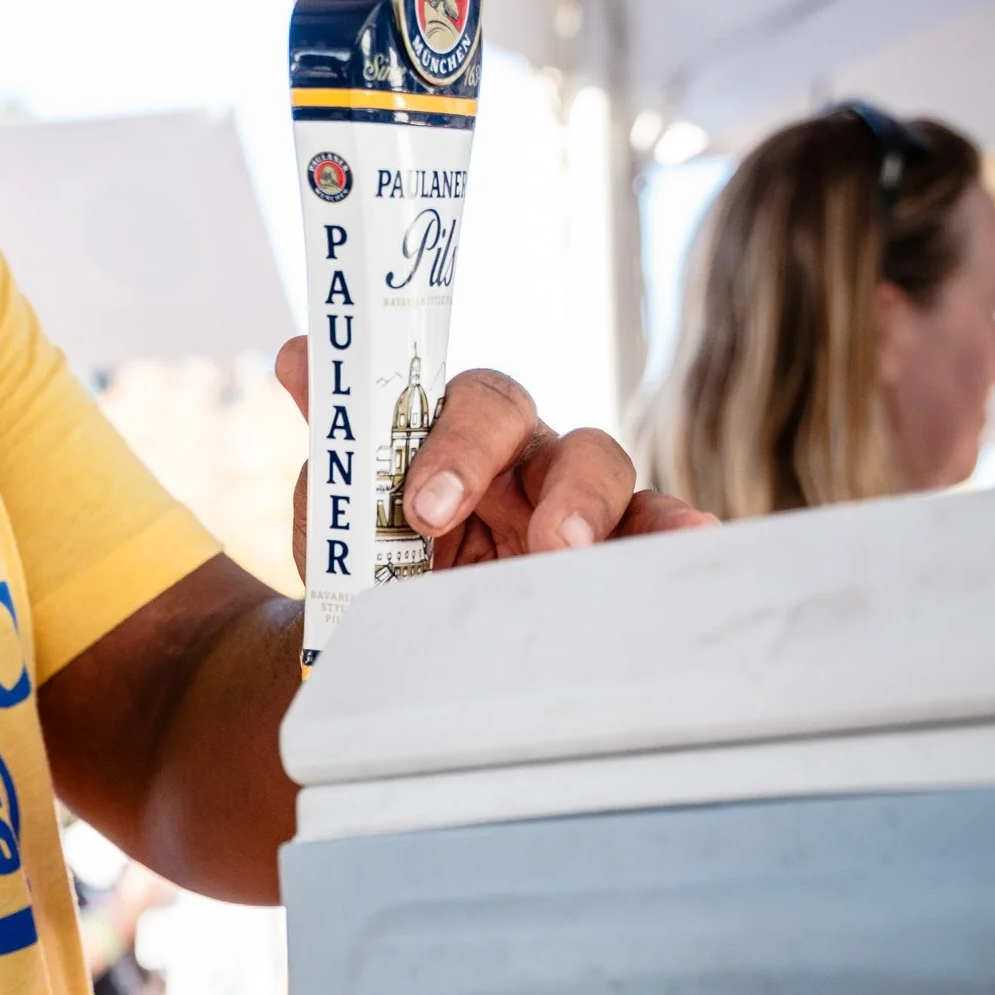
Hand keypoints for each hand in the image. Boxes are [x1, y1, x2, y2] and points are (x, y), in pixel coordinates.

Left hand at [276, 342, 709, 575]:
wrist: (384, 642)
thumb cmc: (373, 553)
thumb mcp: (341, 501)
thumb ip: (337, 436)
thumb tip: (299, 352)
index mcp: (471, 437)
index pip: (484, 406)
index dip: (462, 444)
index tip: (424, 506)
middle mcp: (535, 466)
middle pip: (571, 442)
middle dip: (556, 488)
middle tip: (535, 540)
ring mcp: (581, 516)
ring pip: (619, 487)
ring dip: (605, 515)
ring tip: (576, 555)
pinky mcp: (608, 566)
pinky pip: (654, 543)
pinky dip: (677, 538)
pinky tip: (694, 545)